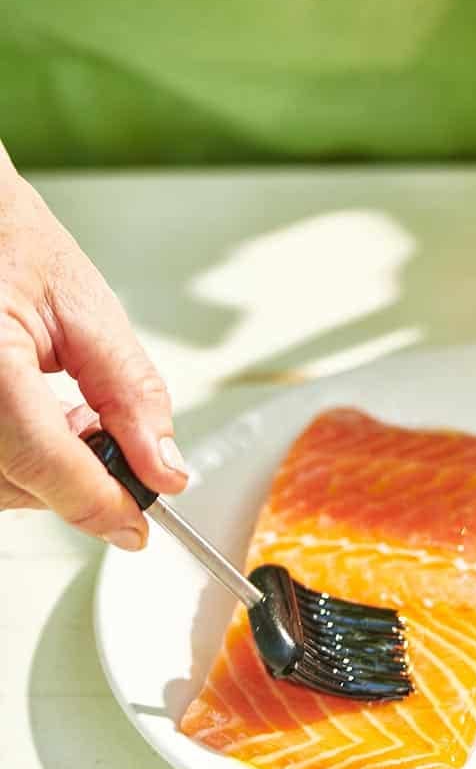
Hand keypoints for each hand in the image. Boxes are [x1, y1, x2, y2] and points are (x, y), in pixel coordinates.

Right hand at [0, 146, 186, 548]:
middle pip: (23, 486)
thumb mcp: (87, 310)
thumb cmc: (7, 242)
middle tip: (111, 433)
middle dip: (81, 479)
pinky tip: (40, 418)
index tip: (140, 526)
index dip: (102, 503)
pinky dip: (26, 460)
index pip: (46, 464)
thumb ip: (132, 395)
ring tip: (70, 410)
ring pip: (4, 487)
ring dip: (52, 471)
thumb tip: (166, 470)